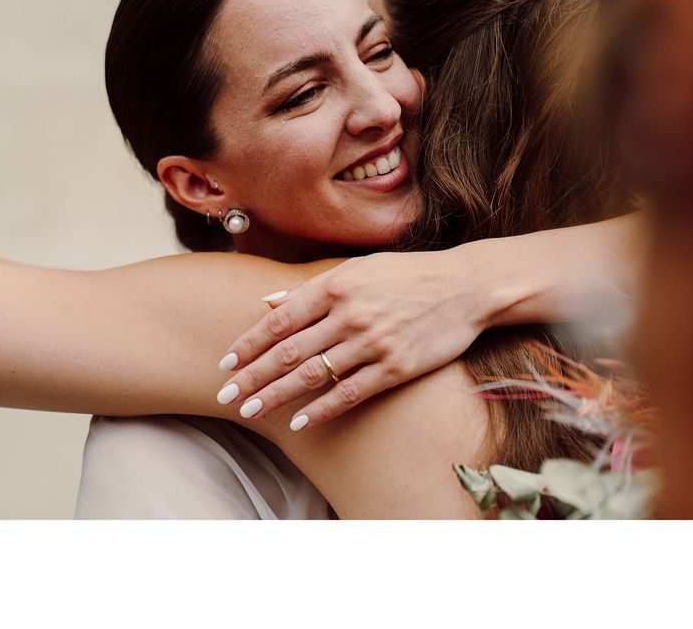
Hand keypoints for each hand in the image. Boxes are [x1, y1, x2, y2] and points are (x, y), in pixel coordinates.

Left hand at [215, 249, 493, 430]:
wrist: (467, 286)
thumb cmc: (409, 274)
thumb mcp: (358, 269)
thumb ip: (312, 287)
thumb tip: (267, 303)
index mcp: (336, 286)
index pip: (279, 320)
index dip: (249, 344)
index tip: (225, 363)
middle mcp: (350, 314)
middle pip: (289, 352)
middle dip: (253, 376)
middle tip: (227, 395)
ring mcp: (373, 342)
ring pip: (314, 375)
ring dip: (278, 396)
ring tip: (252, 411)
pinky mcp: (396, 367)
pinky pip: (351, 393)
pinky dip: (322, 410)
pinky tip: (300, 423)